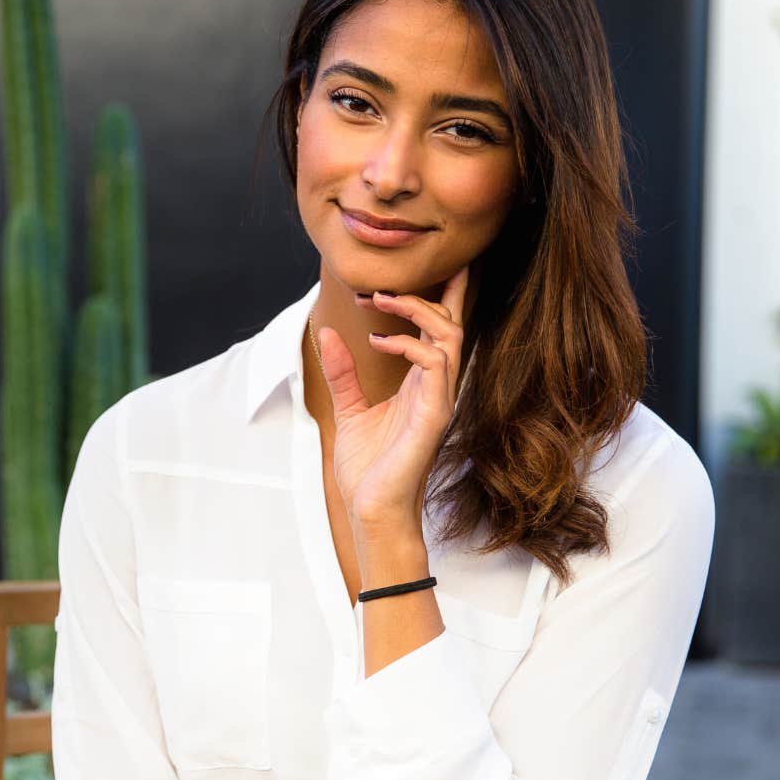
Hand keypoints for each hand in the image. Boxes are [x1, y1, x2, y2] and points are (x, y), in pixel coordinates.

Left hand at [311, 265, 470, 534]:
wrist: (371, 510)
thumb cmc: (367, 470)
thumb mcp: (348, 410)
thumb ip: (343, 373)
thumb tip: (328, 332)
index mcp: (422, 384)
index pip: (439, 330)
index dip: (442, 295)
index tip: (427, 268)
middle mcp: (437, 386)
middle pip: (451, 323)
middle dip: (426, 293)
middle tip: (379, 286)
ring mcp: (440, 398)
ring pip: (448, 334)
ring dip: (415, 310)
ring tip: (379, 300)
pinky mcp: (435, 413)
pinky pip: (435, 362)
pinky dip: (408, 343)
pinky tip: (378, 340)